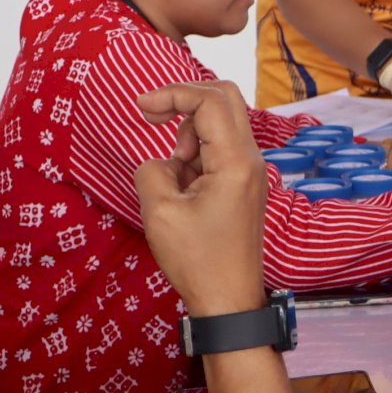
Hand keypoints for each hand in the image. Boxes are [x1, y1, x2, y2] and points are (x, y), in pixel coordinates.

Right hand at [133, 82, 268, 316]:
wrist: (229, 298)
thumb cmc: (198, 260)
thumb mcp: (160, 213)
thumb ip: (152, 171)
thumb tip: (162, 160)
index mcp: (236, 160)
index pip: (210, 100)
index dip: (173, 94)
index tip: (141, 107)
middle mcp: (250, 158)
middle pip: (223, 99)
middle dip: (183, 102)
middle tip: (150, 119)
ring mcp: (250, 169)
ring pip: (219, 125)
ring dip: (187, 137)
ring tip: (173, 181)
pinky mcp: (243, 182)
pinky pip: (218, 150)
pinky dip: (194, 157)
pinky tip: (182, 191)